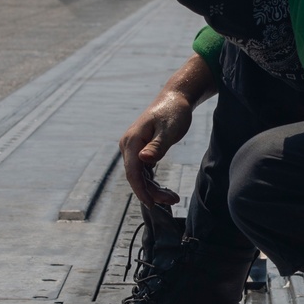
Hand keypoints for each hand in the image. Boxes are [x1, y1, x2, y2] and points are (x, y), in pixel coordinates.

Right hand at [119, 54, 216, 204]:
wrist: (175, 98)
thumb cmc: (174, 112)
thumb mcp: (169, 130)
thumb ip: (158, 146)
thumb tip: (143, 159)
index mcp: (132, 141)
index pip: (132, 171)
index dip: (140, 190)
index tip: (151, 205)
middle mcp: (128, 145)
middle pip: (136, 176)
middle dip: (151, 192)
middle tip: (172, 201)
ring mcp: (134, 148)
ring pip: (140, 176)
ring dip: (154, 189)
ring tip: (173, 198)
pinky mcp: (141, 150)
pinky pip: (144, 171)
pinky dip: (154, 182)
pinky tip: (166, 191)